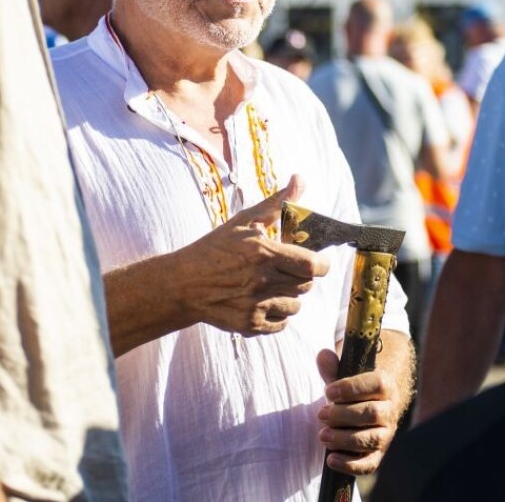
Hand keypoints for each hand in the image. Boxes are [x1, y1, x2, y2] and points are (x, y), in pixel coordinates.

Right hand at [178, 176, 328, 335]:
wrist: (183, 284)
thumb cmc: (215, 248)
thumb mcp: (244, 220)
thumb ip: (276, 203)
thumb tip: (299, 179)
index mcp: (263, 253)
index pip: (313, 265)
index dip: (321, 264)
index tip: (318, 262)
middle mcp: (262, 281)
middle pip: (307, 285)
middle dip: (301, 277)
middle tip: (285, 270)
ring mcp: (256, 305)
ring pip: (296, 305)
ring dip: (289, 295)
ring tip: (269, 285)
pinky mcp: (250, 325)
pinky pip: (282, 323)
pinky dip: (277, 314)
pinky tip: (260, 300)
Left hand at [315, 348, 402, 475]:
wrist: (368, 407)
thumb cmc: (352, 390)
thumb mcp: (344, 374)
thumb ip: (333, 366)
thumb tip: (323, 356)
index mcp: (385, 385)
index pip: (376, 384)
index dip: (351, 388)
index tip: (328, 392)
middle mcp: (389, 410)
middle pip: (372, 414)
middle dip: (343, 415)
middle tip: (321, 414)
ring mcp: (386, 434)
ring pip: (371, 439)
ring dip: (344, 439)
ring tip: (323, 436)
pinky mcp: (378, 454)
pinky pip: (369, 464)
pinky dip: (350, 465)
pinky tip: (331, 459)